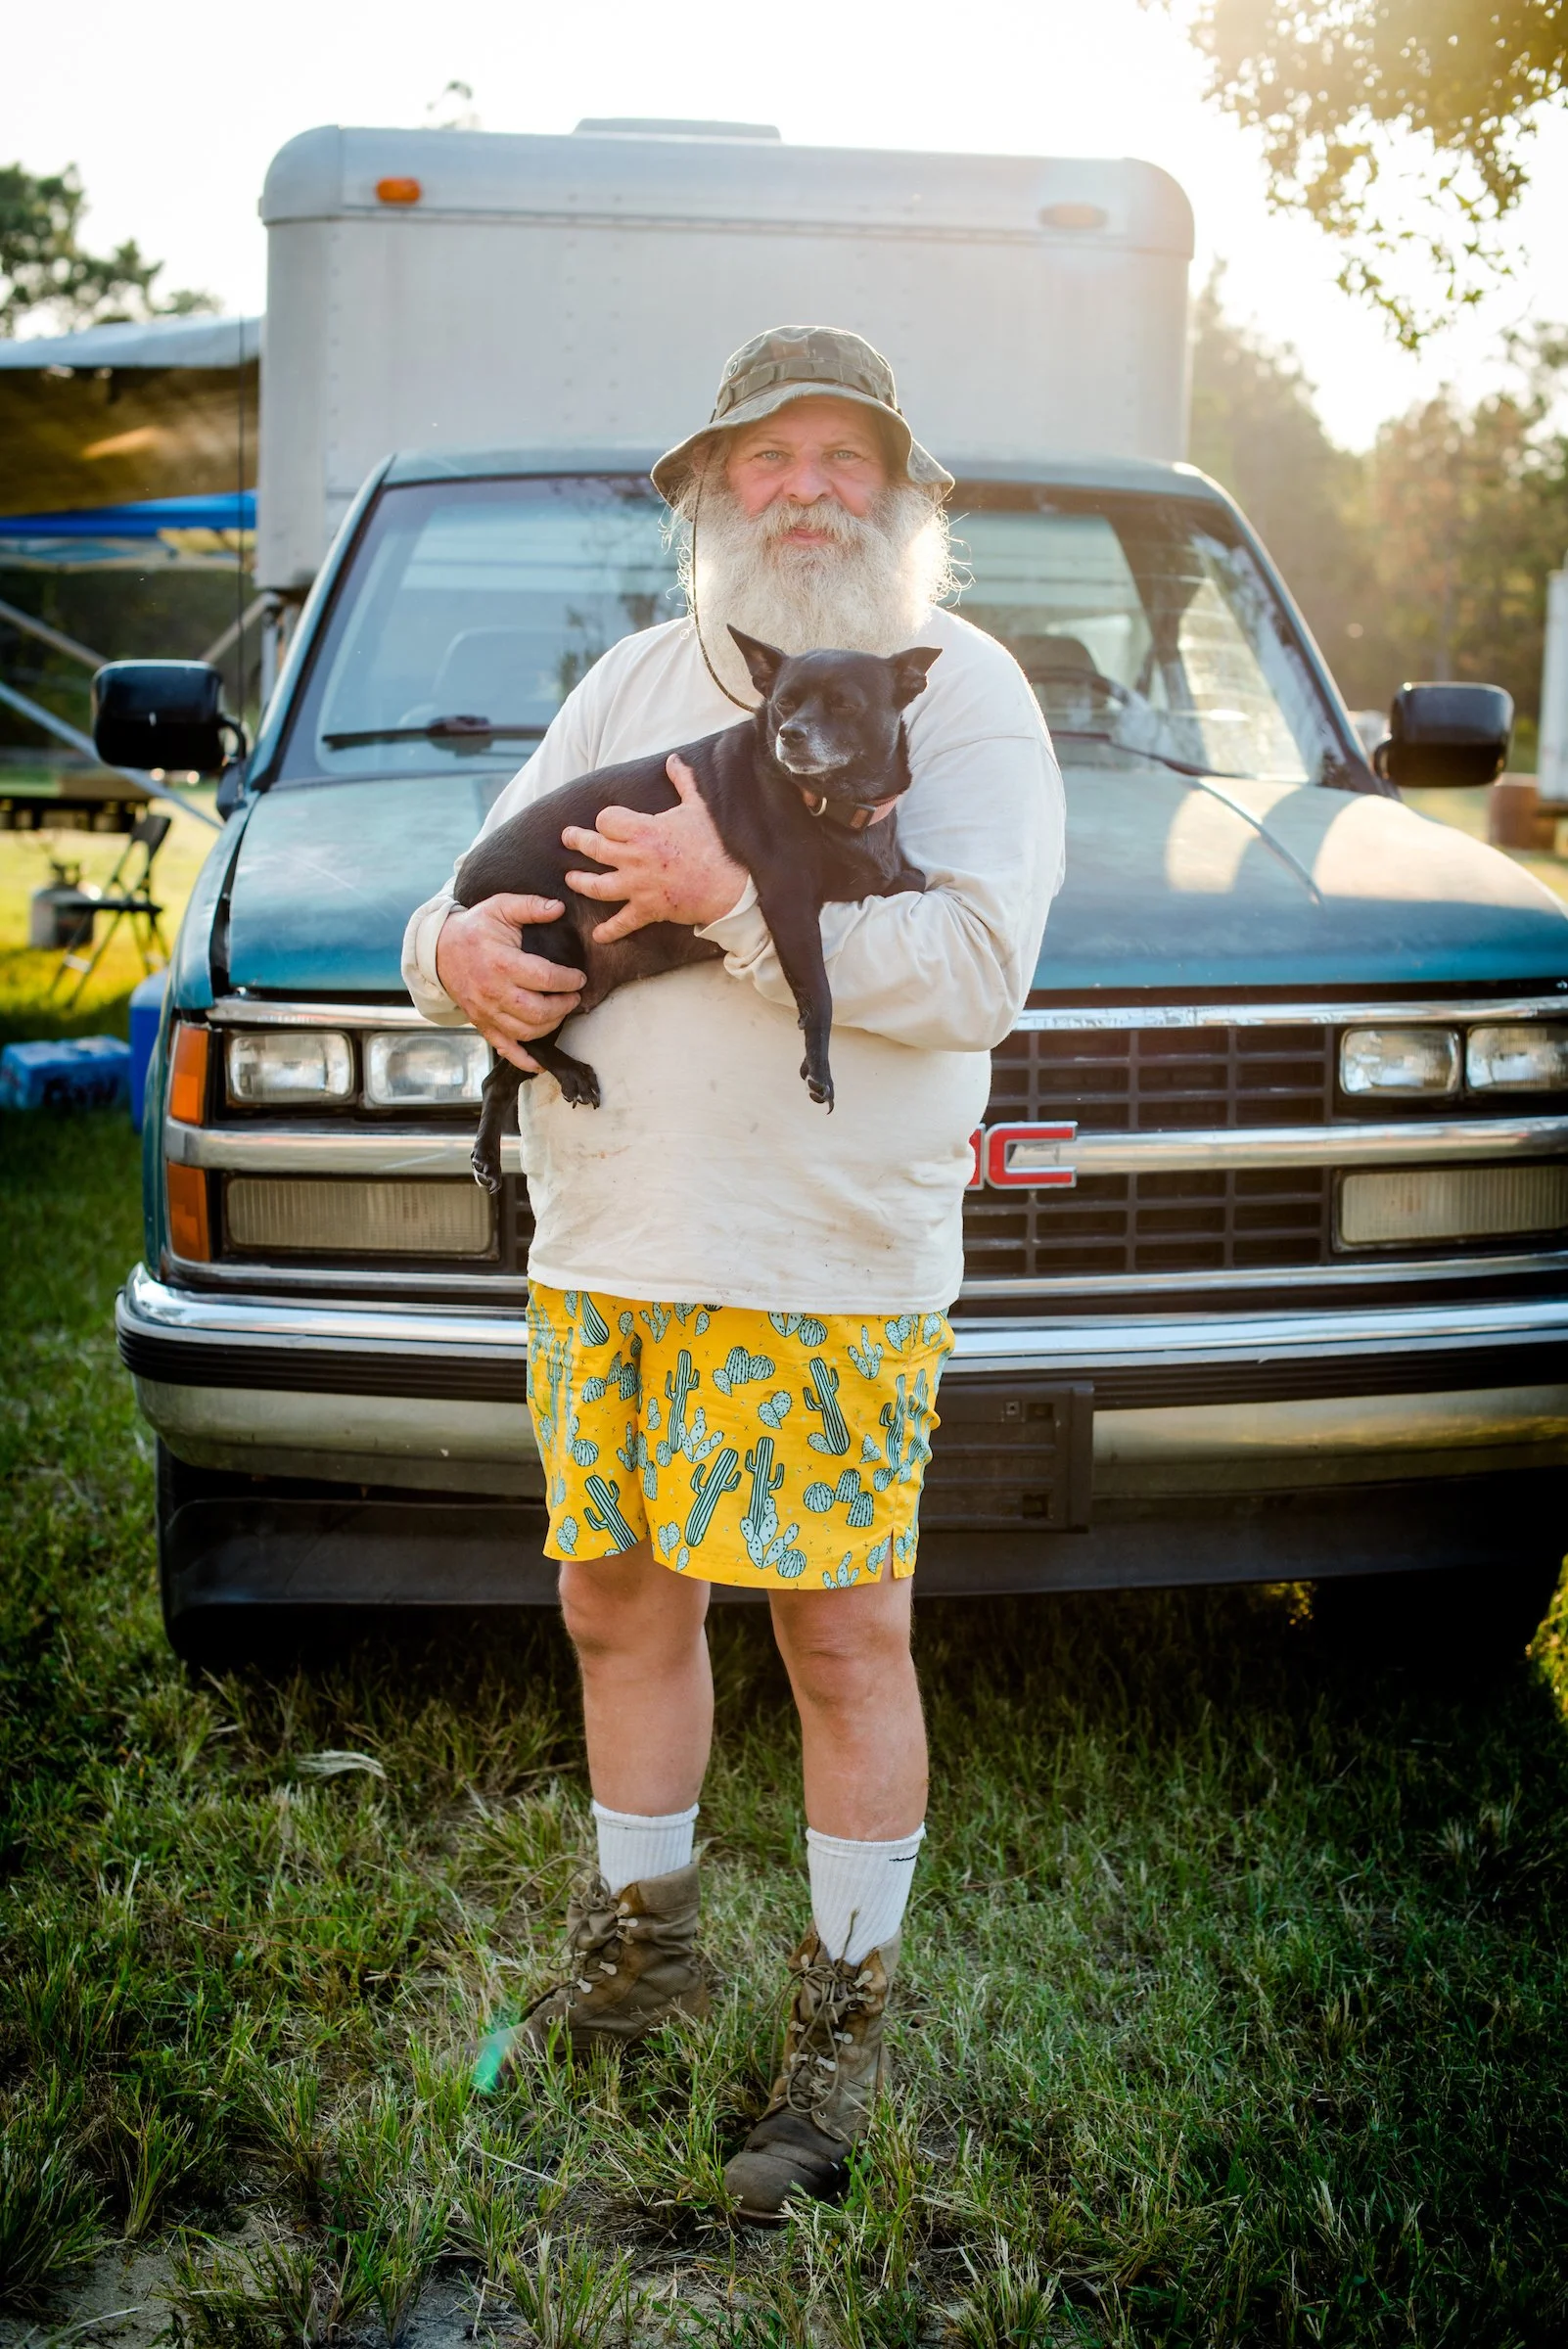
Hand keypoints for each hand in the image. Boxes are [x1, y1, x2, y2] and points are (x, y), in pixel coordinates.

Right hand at [434, 894, 585, 1071]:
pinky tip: (540, 1064)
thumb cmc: (475, 928)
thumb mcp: (500, 907)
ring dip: (550, 1026)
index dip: (569, 980)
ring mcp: (486, 1012)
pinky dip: (523, 1060)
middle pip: (537, 1011)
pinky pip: (504, 1048)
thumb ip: (530, 906)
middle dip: (563, 1007)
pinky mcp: (482, 1024)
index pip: (545, 978)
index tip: (579, 978)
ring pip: (525, 1032)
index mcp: (502, 963)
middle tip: (574, 998)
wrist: (440, 949)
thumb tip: (559, 908)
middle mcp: (494, 992)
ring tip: (560, 1012)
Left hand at [561, 755, 747, 942]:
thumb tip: (673, 759)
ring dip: (581, 882)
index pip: (606, 820)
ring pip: (597, 885)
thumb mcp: (698, 807)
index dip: (605, 819)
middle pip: (594, 848)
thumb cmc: (714, 844)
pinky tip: (598, 935)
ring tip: (571, 878)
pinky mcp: (647, 909)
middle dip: (578, 841)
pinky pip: (622, 922)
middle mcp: (633, 858)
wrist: (729, 885)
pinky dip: (609, 931)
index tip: (608, 821)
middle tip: (568, 838)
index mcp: (643, 830)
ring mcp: (637, 886)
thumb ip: (682, 781)